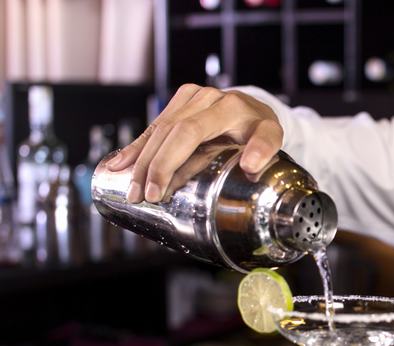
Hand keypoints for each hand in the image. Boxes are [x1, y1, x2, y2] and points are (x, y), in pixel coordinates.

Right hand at [106, 84, 283, 203]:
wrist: (255, 108)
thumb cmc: (260, 127)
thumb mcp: (272, 135)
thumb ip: (265, 148)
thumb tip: (251, 166)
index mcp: (225, 107)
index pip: (186, 133)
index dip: (167, 162)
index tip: (157, 190)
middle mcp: (203, 98)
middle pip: (167, 133)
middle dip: (149, 167)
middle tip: (139, 196)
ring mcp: (189, 98)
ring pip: (157, 130)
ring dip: (139, 160)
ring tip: (129, 188)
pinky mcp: (179, 102)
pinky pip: (155, 127)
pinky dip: (138, 147)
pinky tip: (120, 163)